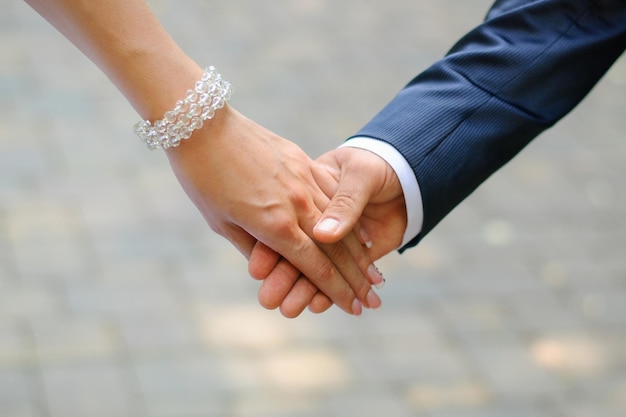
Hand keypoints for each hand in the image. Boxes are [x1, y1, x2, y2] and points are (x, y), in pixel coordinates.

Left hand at [165, 105, 378, 314]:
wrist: (202, 124)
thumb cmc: (202, 178)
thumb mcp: (221, 222)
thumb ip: (254, 247)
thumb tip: (271, 269)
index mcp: (274, 225)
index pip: (316, 267)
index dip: (337, 292)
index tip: (354, 309)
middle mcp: (295, 204)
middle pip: (336, 249)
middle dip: (357, 279)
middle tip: (373, 300)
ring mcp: (302, 179)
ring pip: (340, 222)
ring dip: (359, 252)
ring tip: (374, 274)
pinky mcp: (302, 160)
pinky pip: (332, 193)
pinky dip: (348, 216)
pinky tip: (361, 230)